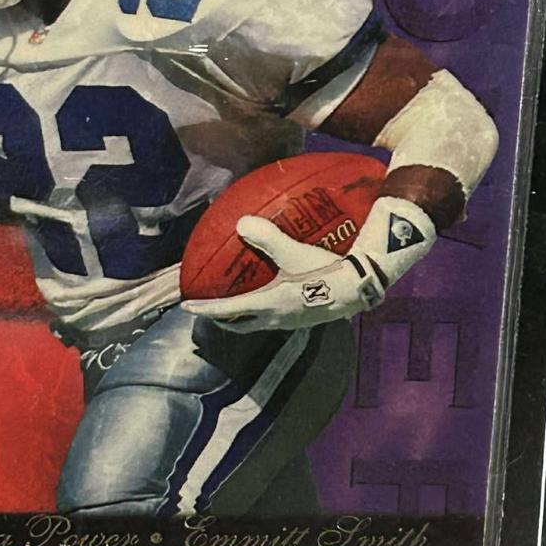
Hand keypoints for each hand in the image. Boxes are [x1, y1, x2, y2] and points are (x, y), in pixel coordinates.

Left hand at [181, 215, 384, 333]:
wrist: (358, 287)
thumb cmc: (324, 272)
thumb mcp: (292, 251)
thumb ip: (266, 237)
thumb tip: (241, 222)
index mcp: (266, 304)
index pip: (226, 310)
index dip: (204, 308)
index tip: (186, 306)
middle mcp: (275, 318)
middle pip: (240, 323)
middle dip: (222, 318)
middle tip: (211, 309)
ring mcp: (291, 321)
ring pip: (258, 323)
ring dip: (244, 316)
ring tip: (239, 304)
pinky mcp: (306, 319)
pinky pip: (277, 318)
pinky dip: (265, 311)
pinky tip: (274, 296)